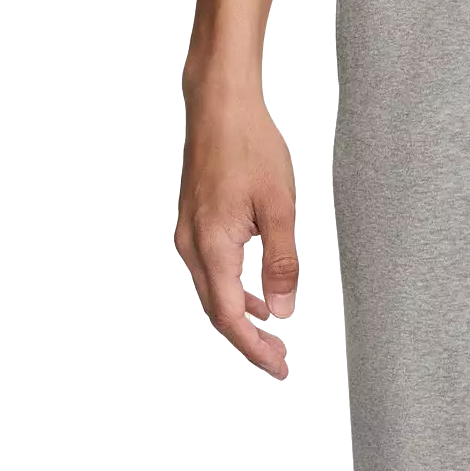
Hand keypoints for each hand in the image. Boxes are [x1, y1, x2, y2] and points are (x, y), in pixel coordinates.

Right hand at [174, 76, 296, 379]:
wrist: (219, 103)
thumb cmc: (250, 145)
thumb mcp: (279, 208)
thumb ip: (281, 264)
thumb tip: (281, 310)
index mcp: (213, 246)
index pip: (230, 317)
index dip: (254, 349)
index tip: (278, 367)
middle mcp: (191, 245)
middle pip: (216, 311)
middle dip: (248, 341)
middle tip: (278, 360)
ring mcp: (187, 233)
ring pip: (212, 292)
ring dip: (241, 317)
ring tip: (272, 334)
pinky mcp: (192, 222)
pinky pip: (211, 271)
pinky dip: (234, 292)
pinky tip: (257, 295)